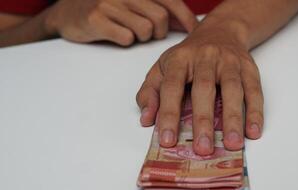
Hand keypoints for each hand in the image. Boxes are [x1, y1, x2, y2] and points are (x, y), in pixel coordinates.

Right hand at [45, 0, 197, 45]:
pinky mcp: (96, 18)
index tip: (193, 31)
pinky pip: (126, 38)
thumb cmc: (107, 10)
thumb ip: (159, 10)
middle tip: (148, 34)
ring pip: (145, 29)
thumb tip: (186, 23)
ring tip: (129, 32)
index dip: (185, 17)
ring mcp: (109, 3)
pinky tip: (117, 35)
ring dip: (141, 37)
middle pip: (160, 18)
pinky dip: (125, 41)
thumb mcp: (133, 5)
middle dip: (159, 32)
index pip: (170, 0)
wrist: (67, 13)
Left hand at [136, 20, 263, 155]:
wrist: (220, 31)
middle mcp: (205, 57)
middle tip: (203, 149)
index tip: (168, 141)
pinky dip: (255, 112)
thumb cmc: (188, 57)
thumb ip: (150, 92)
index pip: (172, 87)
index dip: (169, 114)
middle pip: (204, 89)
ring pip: (232, 89)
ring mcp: (229, 62)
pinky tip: (253, 132)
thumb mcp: (162, 68)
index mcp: (179, 59)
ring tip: (232, 144)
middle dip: (203, 120)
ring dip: (233, 118)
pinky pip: (254, 90)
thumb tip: (147, 120)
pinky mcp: (249, 68)